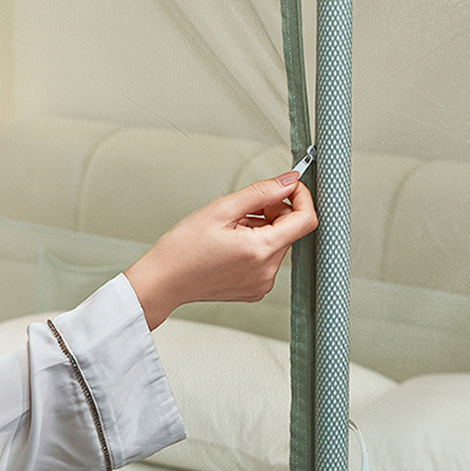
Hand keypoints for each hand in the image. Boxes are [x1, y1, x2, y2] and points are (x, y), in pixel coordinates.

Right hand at [124, 173, 316, 329]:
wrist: (164, 280)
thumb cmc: (183, 248)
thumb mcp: (221, 208)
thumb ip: (260, 192)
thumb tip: (288, 181)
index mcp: (261, 250)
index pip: (306, 219)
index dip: (301, 196)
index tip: (288, 185)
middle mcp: (267, 272)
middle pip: (290, 229)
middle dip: (273, 211)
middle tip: (241, 209)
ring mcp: (262, 284)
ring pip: (278, 242)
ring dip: (263, 227)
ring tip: (230, 228)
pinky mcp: (255, 289)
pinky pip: (268, 258)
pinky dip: (256, 244)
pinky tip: (231, 243)